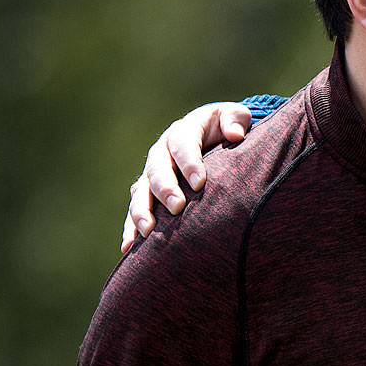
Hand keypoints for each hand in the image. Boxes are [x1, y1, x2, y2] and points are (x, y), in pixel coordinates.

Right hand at [119, 103, 254, 253]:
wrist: (211, 137)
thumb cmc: (227, 128)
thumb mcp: (234, 117)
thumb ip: (235, 120)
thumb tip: (236, 134)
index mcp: (183, 131)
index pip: (182, 144)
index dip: (189, 162)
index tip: (200, 183)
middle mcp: (161, 152)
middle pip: (158, 169)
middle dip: (166, 189)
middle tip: (177, 207)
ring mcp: (152, 174)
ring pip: (141, 192)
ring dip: (142, 211)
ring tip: (148, 230)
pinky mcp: (148, 194)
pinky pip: (136, 210)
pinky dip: (131, 228)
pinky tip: (129, 248)